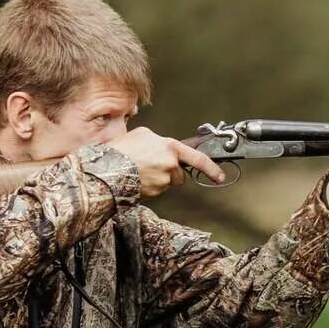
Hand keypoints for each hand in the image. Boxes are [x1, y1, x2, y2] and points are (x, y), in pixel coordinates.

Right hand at [108, 128, 226, 197]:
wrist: (107, 167)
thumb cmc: (122, 149)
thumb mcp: (143, 134)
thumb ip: (160, 142)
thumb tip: (164, 148)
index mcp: (170, 147)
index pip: (198, 159)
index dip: (212, 169)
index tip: (220, 176)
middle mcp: (170, 164)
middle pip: (178, 174)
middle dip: (170, 173)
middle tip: (150, 166)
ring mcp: (163, 180)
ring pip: (167, 183)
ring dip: (158, 179)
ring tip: (140, 170)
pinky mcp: (155, 193)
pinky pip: (156, 190)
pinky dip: (149, 186)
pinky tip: (137, 178)